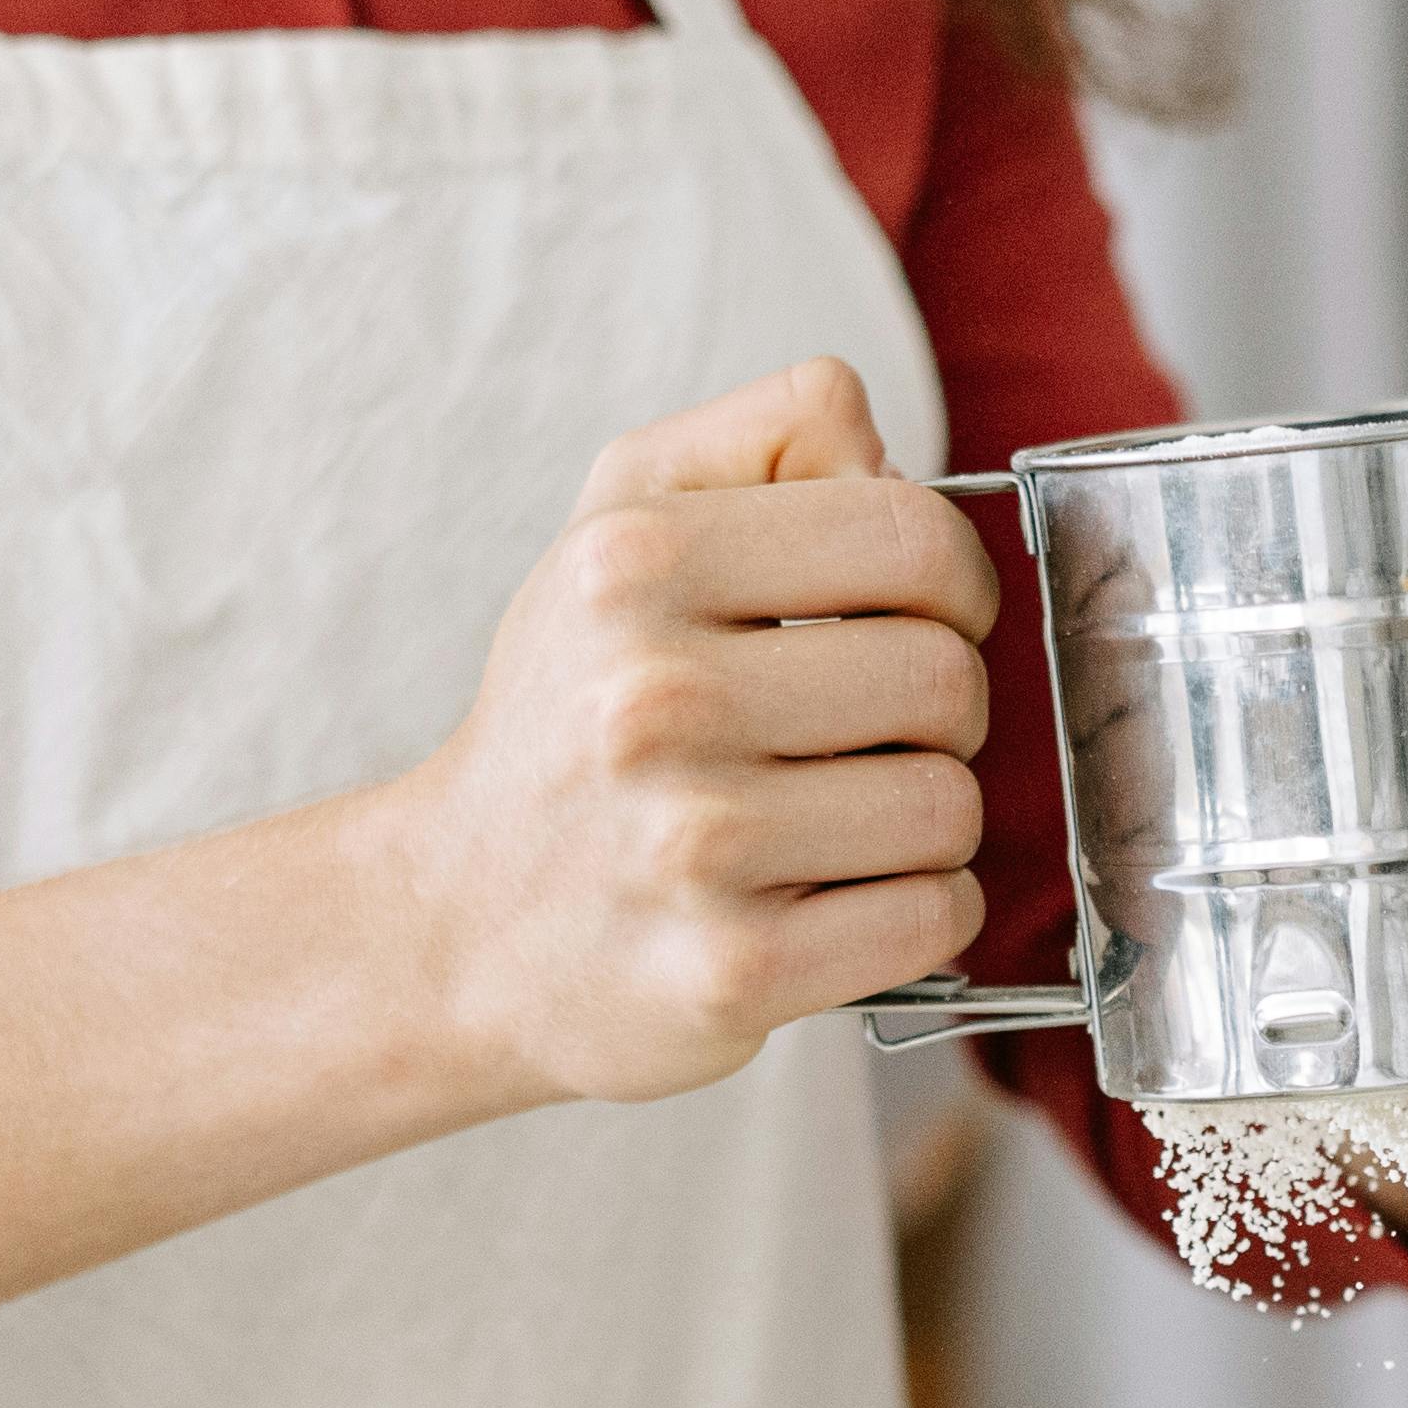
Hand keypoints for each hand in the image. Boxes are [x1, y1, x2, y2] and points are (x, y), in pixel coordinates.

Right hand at [369, 356, 1001, 1109]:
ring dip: (923, 819)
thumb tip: (888, 454)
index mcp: (635, 565)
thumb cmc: (571, 714)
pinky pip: (931, 917)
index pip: (913, 538)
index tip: (911, 619)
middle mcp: (654, 699)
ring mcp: (692, 844)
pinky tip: (836, 897)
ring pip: (951, 807)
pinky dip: (916, 913)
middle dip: (935, 711)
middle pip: (947, 678)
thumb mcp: (621, 525)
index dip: (948, 583)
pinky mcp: (733, 970)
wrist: (457, 926)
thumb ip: (764, 437)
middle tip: (858, 736)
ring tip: (835, 820)